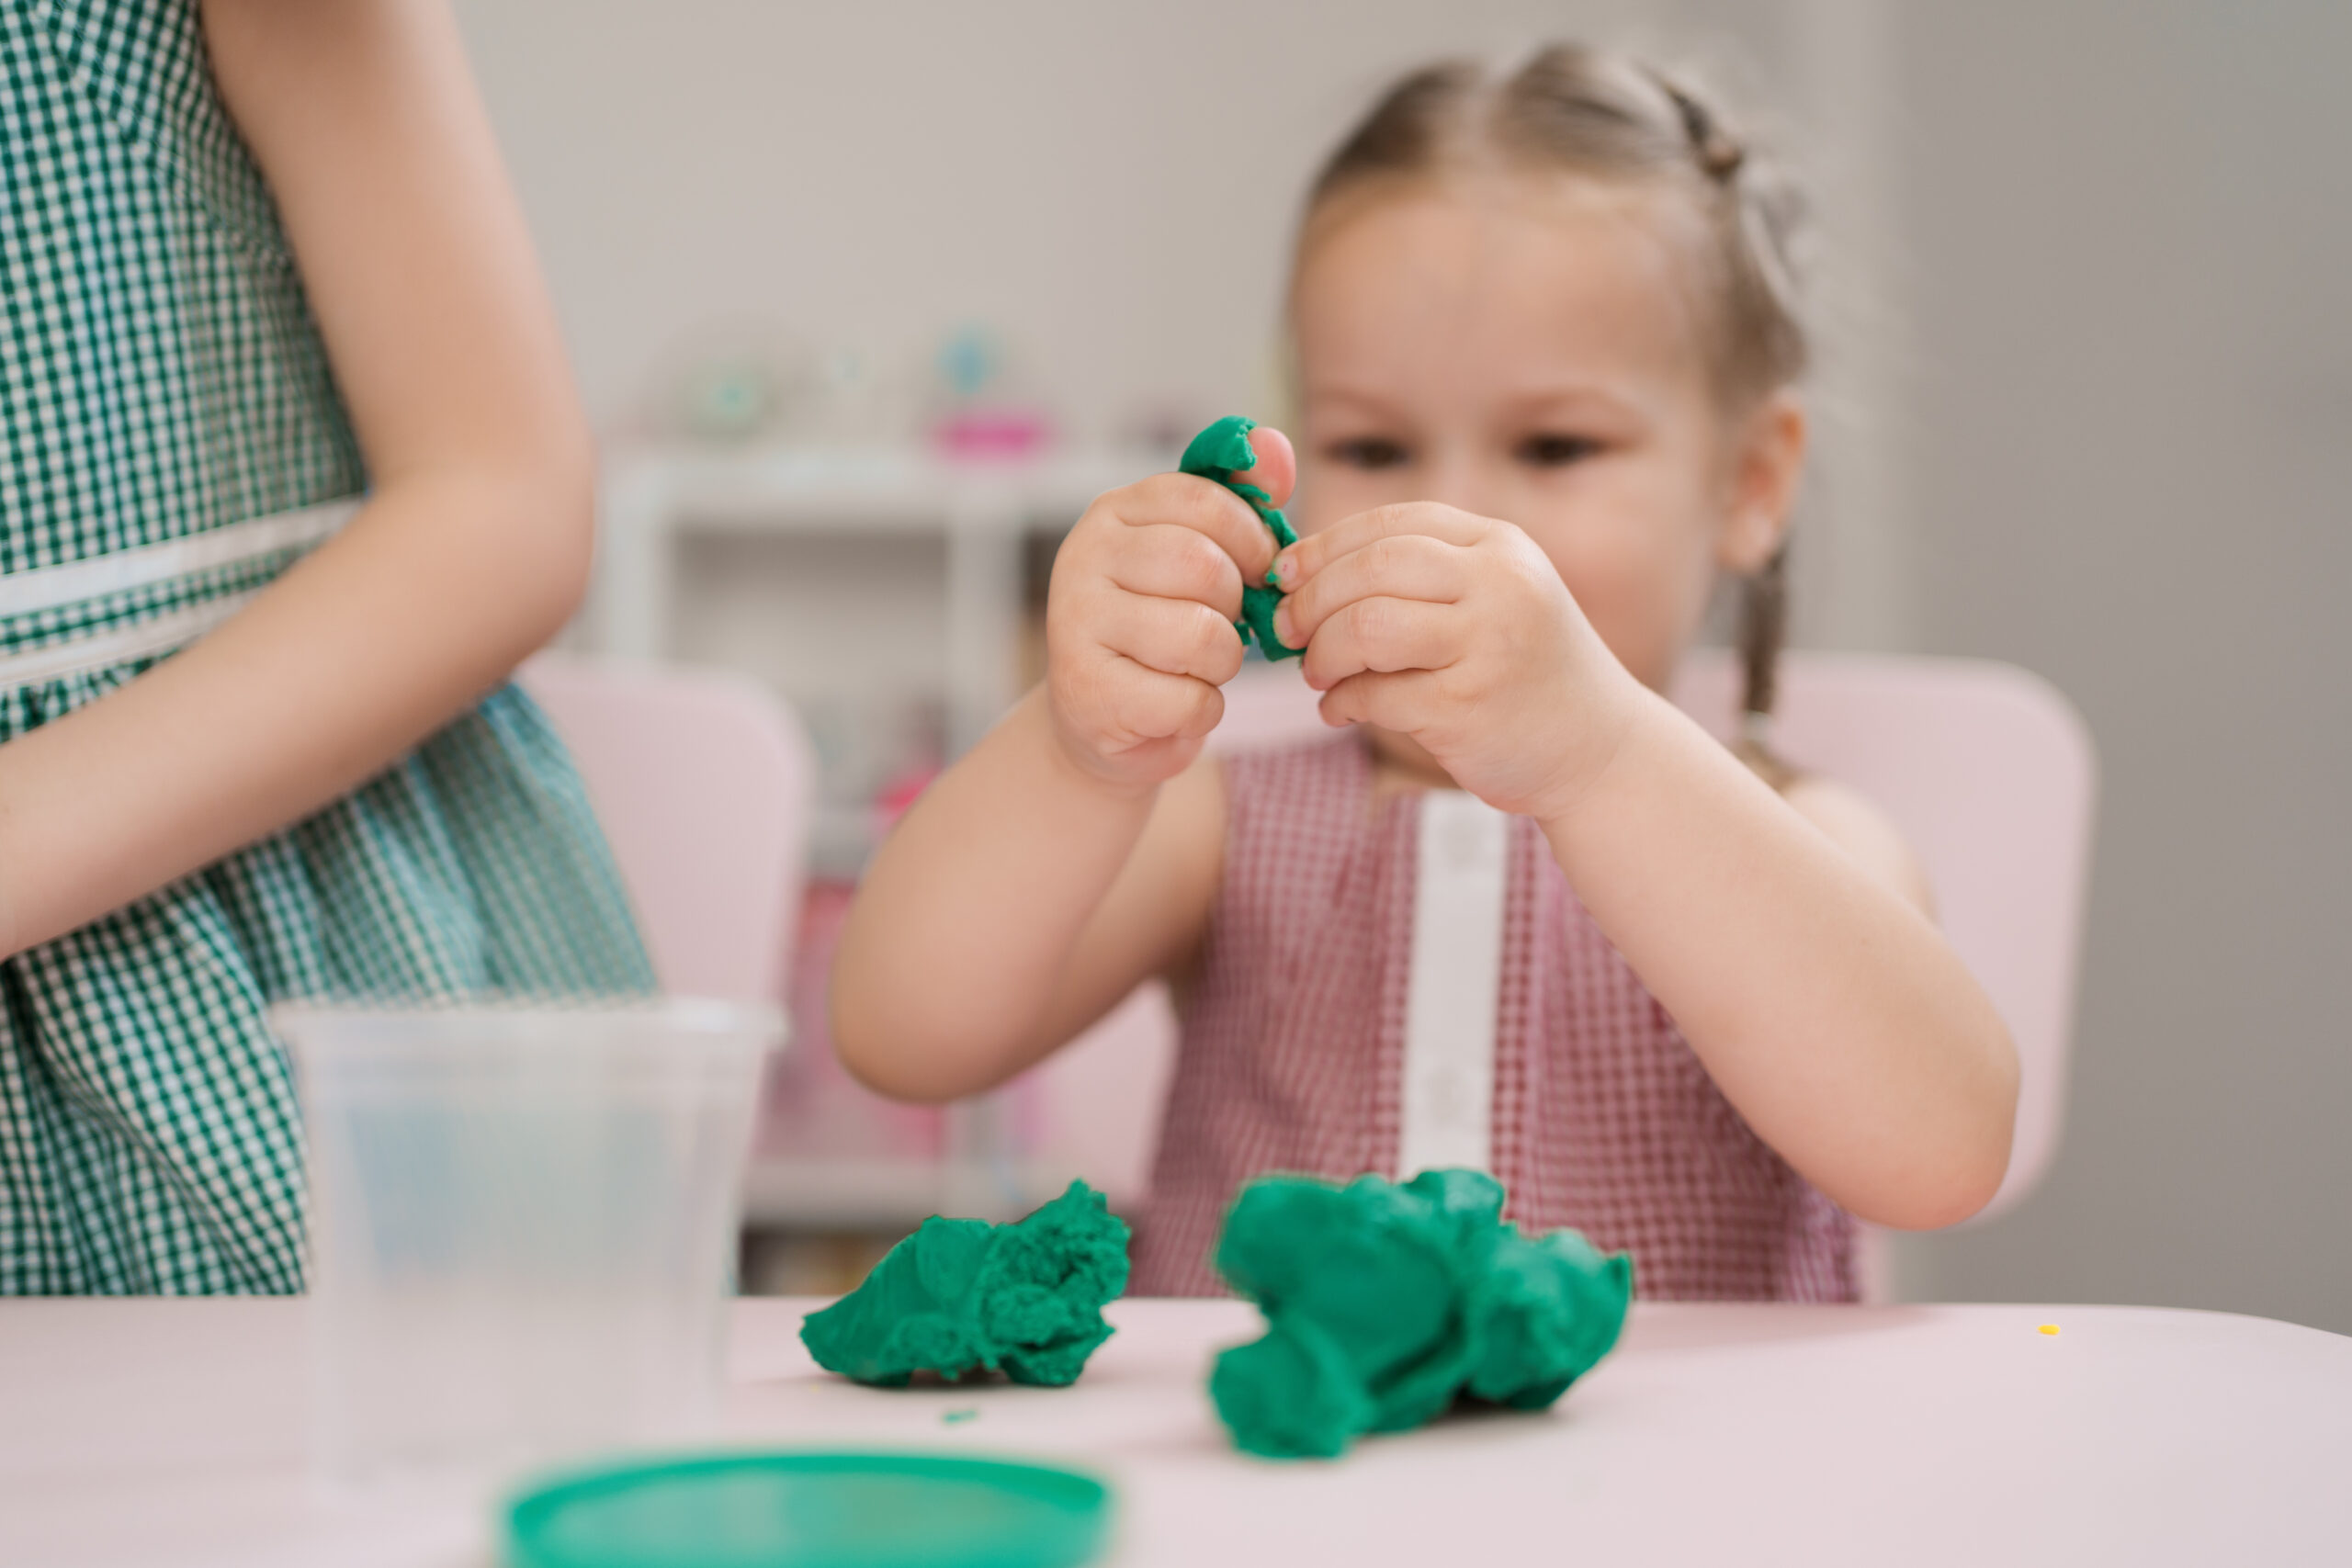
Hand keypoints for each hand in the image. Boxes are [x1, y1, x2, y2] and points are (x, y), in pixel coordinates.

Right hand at [1044, 429, 1296, 791]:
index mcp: (1113, 511)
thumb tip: (1275, 443)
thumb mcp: (1199, 553)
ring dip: (1222, 664)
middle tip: (1220, 626)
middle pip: (1203, 567)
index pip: (1204, 500)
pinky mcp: (1087, 691)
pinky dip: (1201, 710)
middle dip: (1235, 607)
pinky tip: (1176, 704)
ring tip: (1198, 666)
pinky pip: (1187, 699)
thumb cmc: (1161, 626)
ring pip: (1202, 636)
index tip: (1252, 570)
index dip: (1250, 540)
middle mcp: (1082, 556)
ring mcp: (1076, 624)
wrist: (1099, 717)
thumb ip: (1241, 500)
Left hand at [1272, 502, 1647, 821]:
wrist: (1599, 750)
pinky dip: (1342, 702)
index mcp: (1500, 546)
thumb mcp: (1494, 597)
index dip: (1325, 546)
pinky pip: (1375, 694)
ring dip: (1323, 652)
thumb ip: (1420, 575)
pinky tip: (1341, 710)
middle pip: (1371, 568)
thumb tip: (1300, 574)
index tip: (1284, 573)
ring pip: (1366, 627)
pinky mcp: (1467, 708)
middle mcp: (1499, 585)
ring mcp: (1487, 645)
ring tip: (1317, 673)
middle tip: (1287, 630)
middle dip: (1312, 599)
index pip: (1392, 523)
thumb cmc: (1525, 671)